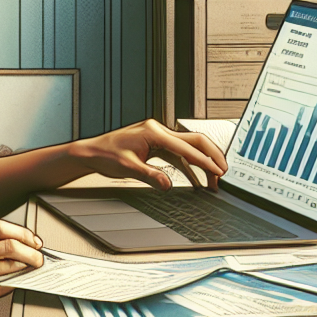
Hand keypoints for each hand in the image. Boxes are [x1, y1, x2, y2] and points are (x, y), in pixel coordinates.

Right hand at [0, 220, 44, 316]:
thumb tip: (21, 239)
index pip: (1, 227)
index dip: (22, 232)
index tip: (32, 239)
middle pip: (11, 246)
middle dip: (32, 251)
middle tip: (38, 256)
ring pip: (13, 265)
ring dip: (28, 266)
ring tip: (31, 266)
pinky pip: (8, 283)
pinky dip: (18, 280)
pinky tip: (19, 278)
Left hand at [67, 119, 227, 191]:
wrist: (92, 152)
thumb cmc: (105, 155)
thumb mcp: (127, 167)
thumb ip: (149, 175)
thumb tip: (168, 185)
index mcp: (154, 132)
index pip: (186, 147)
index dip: (204, 161)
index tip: (218, 172)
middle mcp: (159, 131)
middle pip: (195, 140)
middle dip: (212, 156)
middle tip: (224, 172)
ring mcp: (159, 138)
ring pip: (190, 148)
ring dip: (203, 163)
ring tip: (214, 180)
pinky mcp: (157, 146)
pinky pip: (180, 155)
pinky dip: (190, 167)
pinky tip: (197, 181)